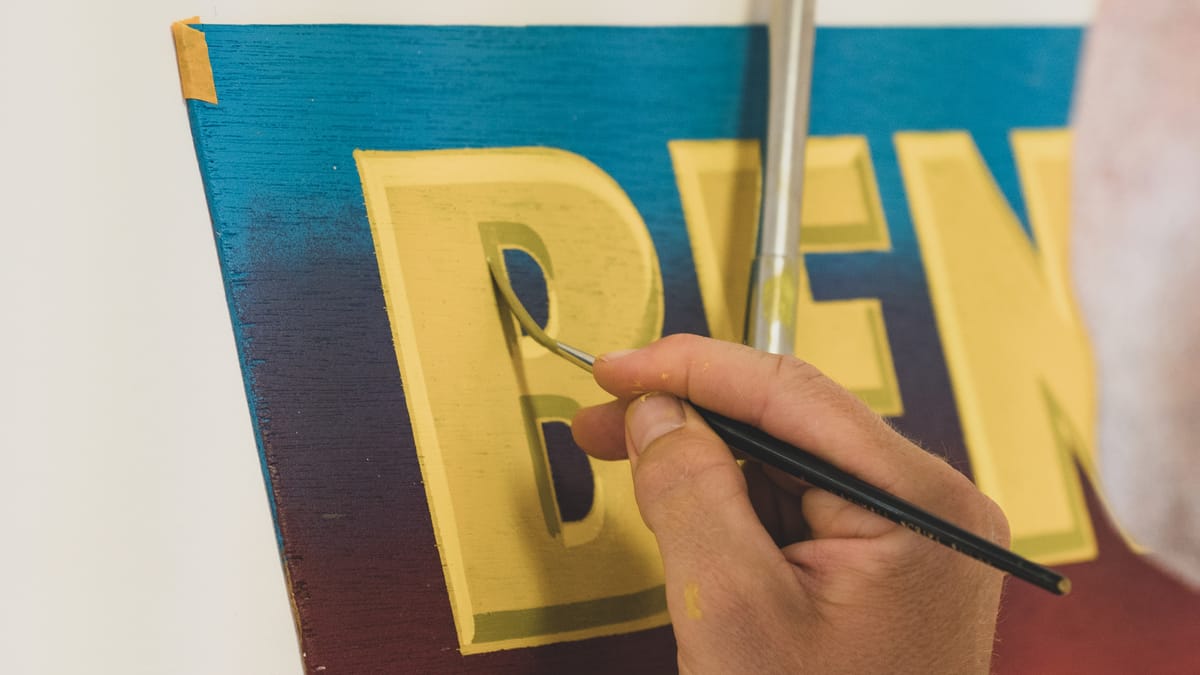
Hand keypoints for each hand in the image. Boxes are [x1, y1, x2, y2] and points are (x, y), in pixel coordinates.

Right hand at [571, 334, 1008, 674]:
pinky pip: (799, 506)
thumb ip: (691, 492)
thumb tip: (659, 411)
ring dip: (706, 459)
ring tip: (633, 463)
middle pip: (790, 421)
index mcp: (919, 504)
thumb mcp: (734, 612)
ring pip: (788, 462)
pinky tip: (687, 511)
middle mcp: (931, 506)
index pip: (790, 393)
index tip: (616, 366)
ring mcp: (913, 536)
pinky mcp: (886, 564)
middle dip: (690, 414)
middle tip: (606, 418)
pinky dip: (734, 502)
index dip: (690, 367)